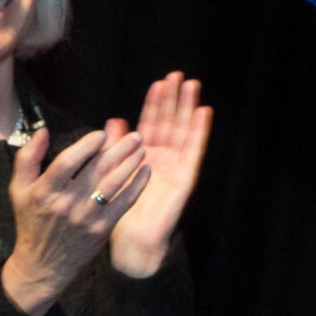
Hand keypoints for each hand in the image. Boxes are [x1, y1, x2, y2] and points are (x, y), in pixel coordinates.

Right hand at [1, 122, 150, 315]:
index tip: (101, 134)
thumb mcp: (18, 189)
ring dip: (131, 164)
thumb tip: (42, 131)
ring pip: (114, 183)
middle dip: (119, 149)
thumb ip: (27, 158)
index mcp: (45, 191)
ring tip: (140, 149)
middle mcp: (66, 203)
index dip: (86, 145)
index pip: (68, 161)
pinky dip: (137, 186)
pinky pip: (124, 203)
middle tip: (134, 136)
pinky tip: (145, 172)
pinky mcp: (102, 229)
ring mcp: (86, 217)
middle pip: (97, 169)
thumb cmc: (31, 221)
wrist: (42, 264)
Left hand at [110, 73, 212, 277]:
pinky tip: (203, 112)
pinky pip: (193, 150)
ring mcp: (175, 166)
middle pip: (170, 122)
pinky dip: (199, 131)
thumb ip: (114, 148)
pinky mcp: (185, 177)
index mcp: (143, 156)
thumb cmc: (120, 211)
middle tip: (178, 75)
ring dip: (188, 108)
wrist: (132, 240)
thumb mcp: (112, 174)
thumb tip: (113, 120)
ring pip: (183, 131)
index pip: (151, 123)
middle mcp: (161, 158)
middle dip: (174, 99)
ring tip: (191, 86)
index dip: (155, 103)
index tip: (159, 82)